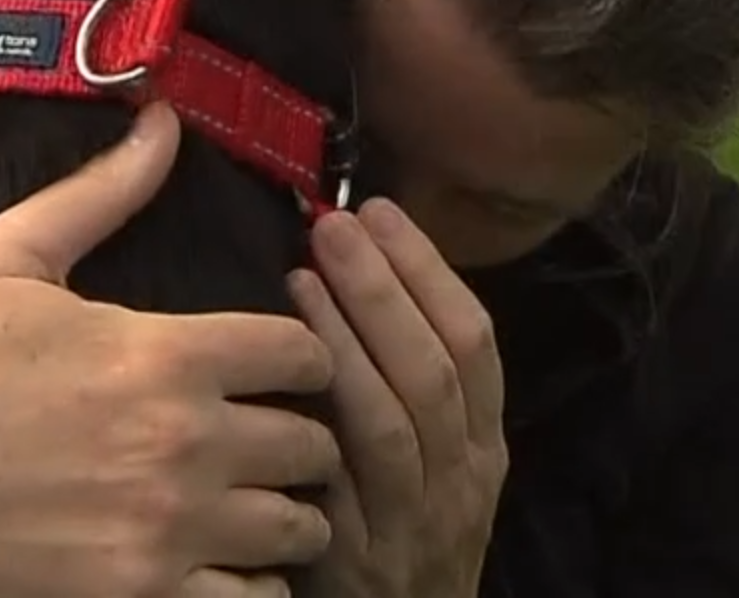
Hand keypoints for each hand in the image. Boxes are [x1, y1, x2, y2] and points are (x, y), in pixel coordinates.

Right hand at [0, 104, 339, 597]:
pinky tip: (230, 556)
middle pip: (314, 441)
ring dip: (288, 505)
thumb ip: (100, 190)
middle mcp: (185, 445)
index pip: (303, 352)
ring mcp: (166, 531)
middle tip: (275, 425)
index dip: (305, 350)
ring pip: (297, 526)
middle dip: (304, 428)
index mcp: (165, 355)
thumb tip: (161, 121)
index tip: (285, 357)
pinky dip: (256, 581)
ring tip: (259, 491)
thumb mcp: (8, 254)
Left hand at [289, 200, 507, 597]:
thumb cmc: (402, 528)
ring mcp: (415, 521)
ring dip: (350, 337)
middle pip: (435, 366)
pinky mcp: (360, 560)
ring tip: (304, 273)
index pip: (474, 339)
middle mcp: (463, 477)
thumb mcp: (431, 459)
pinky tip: (285, 365)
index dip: (428, 269)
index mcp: (484, 441)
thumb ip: (406, 376)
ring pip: (394, 418)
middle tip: (334, 223)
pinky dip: (321, 416)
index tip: (381, 209)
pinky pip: (344, 481)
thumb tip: (362, 263)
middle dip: (385, 286)